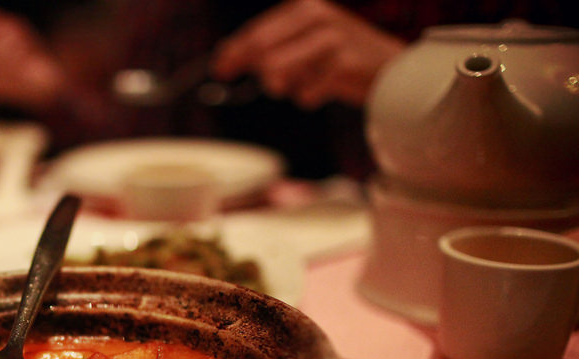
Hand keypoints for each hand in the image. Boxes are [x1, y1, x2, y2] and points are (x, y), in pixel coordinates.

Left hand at [211, 0, 404, 108]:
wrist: (392, 69)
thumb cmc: (341, 57)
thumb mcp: (305, 41)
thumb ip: (268, 47)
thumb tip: (224, 60)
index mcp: (303, 5)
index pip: (255, 32)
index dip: (232, 54)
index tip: (219, 69)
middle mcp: (316, 15)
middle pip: (261, 54)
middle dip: (262, 75)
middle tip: (276, 85)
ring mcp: (330, 39)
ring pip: (278, 74)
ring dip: (286, 87)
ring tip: (304, 84)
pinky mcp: (342, 64)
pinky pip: (304, 93)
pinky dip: (308, 98)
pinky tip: (325, 89)